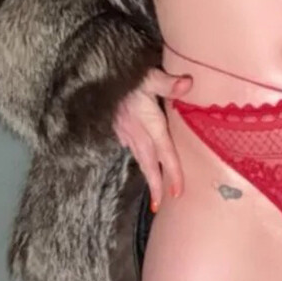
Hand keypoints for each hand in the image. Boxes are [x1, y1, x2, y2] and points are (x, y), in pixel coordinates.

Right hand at [112, 67, 193, 211]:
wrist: (93, 76)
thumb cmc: (124, 75)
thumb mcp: (148, 76)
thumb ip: (167, 82)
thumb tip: (188, 84)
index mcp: (147, 122)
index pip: (164, 152)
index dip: (171, 173)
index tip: (176, 193)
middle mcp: (135, 132)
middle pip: (148, 163)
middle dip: (155, 184)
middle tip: (159, 205)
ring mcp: (124, 131)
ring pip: (138, 157)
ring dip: (147, 174)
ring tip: (153, 190)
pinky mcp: (116, 127)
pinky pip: (130, 147)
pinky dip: (138, 158)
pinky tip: (140, 158)